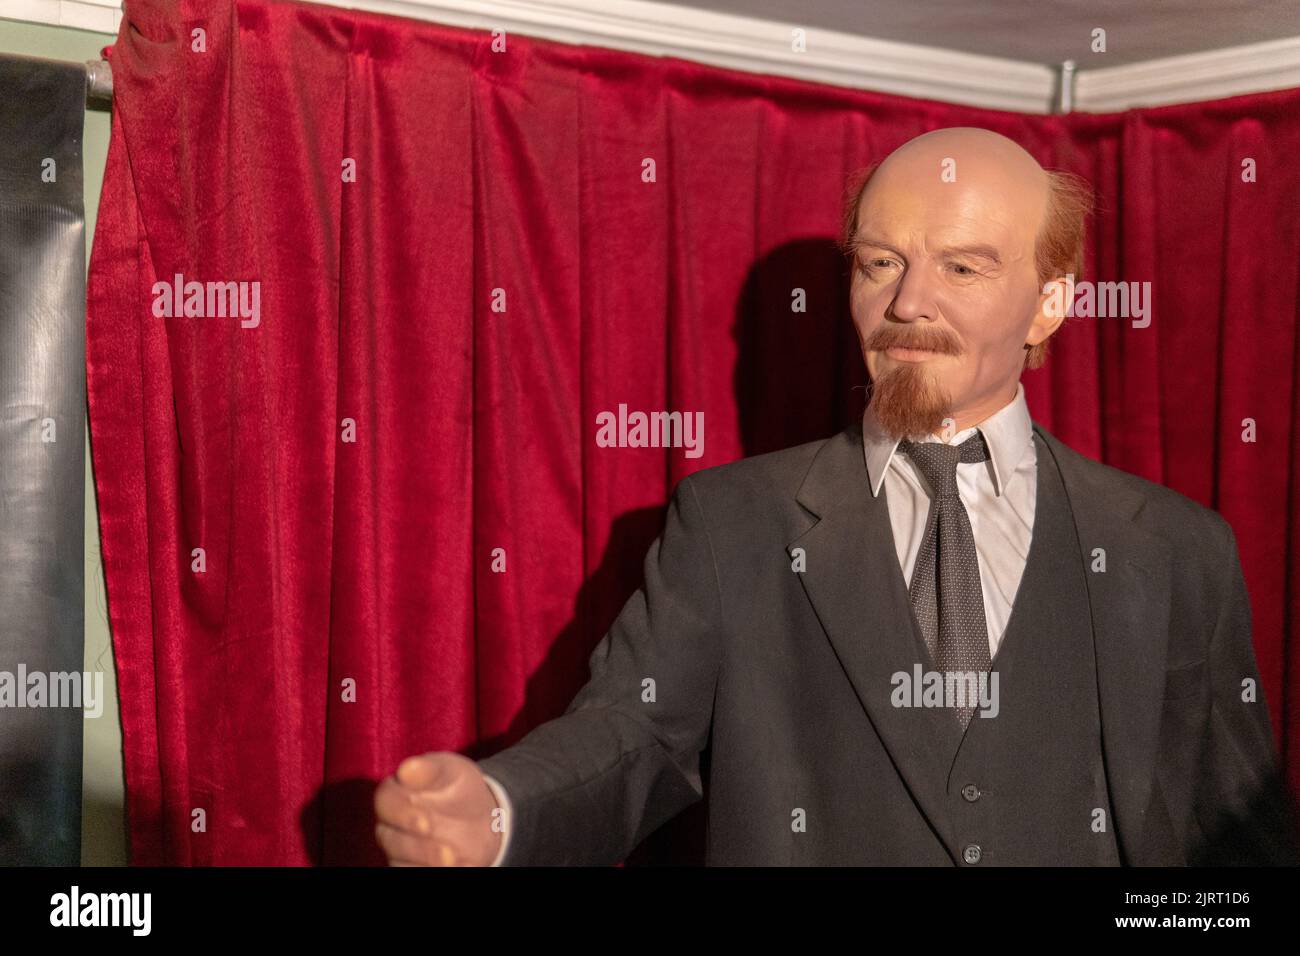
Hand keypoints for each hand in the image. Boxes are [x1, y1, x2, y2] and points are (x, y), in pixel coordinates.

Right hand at [374, 751, 503, 865]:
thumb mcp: (450, 771)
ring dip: (425, 861)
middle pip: (389, 837)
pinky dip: (429, 870)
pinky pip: (410, 871)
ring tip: (452, 859)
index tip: (425, 821)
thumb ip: (429, 769)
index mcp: (395, 792)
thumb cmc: (457, 786)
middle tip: (445, 849)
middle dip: (418, 846)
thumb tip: (407, 769)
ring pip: (399, 861)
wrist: (480, 816)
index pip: (385, 800)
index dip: (402, 813)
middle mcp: (390, 823)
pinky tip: (453, 866)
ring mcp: (397, 847)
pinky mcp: (408, 865)